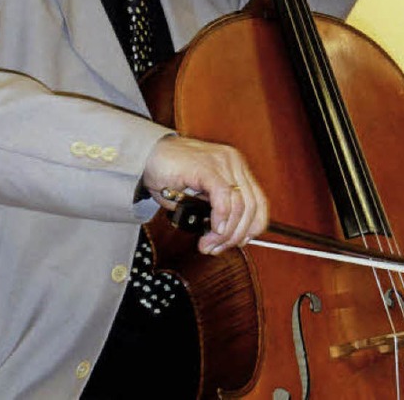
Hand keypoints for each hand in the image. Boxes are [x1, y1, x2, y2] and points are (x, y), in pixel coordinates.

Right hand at [142, 135, 267, 255]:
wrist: (145, 156)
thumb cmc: (169, 174)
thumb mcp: (200, 196)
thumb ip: (216, 211)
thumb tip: (225, 236)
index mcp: (235, 167)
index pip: (258, 202)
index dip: (252, 228)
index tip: (238, 243)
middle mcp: (232, 161)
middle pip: (251, 206)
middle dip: (236, 236)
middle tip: (217, 248)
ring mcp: (221, 162)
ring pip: (240, 205)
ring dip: (226, 233)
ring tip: (208, 243)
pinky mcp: (206, 166)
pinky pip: (223, 197)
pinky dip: (221, 218)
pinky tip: (212, 230)